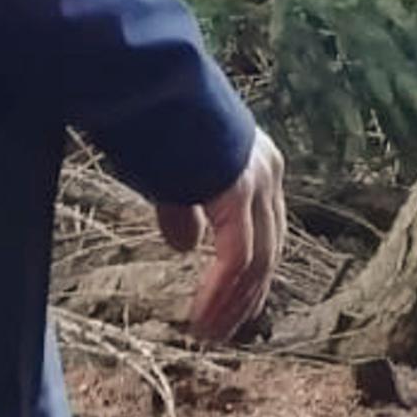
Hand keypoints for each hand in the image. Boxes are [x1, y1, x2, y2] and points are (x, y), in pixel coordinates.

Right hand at [158, 128, 283, 342]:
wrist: (148, 83)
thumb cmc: (152, 122)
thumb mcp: (171, 176)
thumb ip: (186, 210)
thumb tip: (186, 246)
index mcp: (256, 163)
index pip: (264, 231)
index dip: (249, 275)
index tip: (233, 308)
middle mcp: (267, 171)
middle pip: (269, 249)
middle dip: (246, 296)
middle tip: (224, 331)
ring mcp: (257, 181)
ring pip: (258, 260)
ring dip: (234, 302)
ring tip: (211, 333)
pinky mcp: (238, 191)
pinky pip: (238, 257)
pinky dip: (222, 292)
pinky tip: (204, 316)